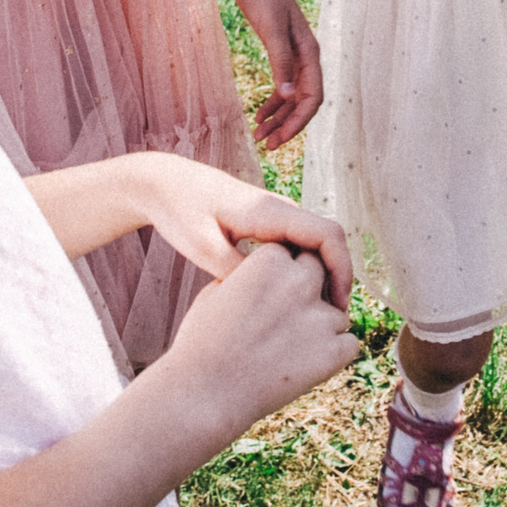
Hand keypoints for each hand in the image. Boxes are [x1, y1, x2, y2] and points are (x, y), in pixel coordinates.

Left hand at [133, 152, 355, 306]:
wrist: (163, 184)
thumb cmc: (179, 211)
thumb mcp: (202, 246)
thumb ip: (236, 272)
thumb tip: (269, 300)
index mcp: (271, 211)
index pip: (328, 235)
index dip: (342, 271)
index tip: (339, 306)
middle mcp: (281, 209)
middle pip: (329, 242)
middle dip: (337, 280)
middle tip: (330, 322)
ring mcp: (276, 216)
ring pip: (314, 247)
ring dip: (321, 278)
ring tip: (312, 317)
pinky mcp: (267, 225)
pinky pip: (297, 248)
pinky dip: (303, 272)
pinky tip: (291, 301)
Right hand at [161, 242, 362, 437]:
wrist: (203, 394)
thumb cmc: (203, 343)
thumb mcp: (217, 290)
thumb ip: (251, 272)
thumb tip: (274, 268)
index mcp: (269, 260)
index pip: (294, 251)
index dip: (283, 272)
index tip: (269, 294)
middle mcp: (299, 282)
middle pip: (321, 271)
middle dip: (307, 288)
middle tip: (286, 317)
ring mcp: (320, 317)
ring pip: (338, 311)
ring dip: (321, 324)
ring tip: (289, 349)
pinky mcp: (333, 352)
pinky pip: (349, 343)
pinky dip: (334, 352)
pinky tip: (306, 363)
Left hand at [235, 0, 322, 147]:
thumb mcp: (271, 30)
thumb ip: (281, 61)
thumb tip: (288, 95)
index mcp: (309, 54)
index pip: (312, 98)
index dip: (298, 122)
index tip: (279, 139)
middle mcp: (306, 58)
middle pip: (304, 102)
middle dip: (288, 125)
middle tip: (266, 144)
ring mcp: (295, 56)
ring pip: (292, 97)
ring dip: (278, 118)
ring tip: (259, 135)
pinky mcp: (281, 52)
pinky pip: (282, 86)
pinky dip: (273, 102)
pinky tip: (258, 113)